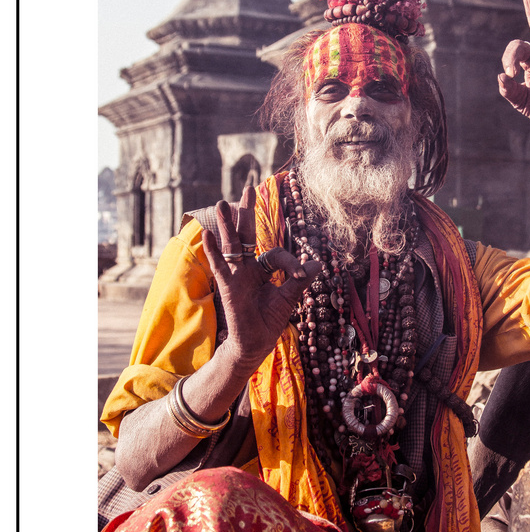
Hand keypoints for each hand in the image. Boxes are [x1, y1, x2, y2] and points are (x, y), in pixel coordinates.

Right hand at [202, 185, 321, 373]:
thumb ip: (299, 280)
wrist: (256, 343)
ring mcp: (235, 275)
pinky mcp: (227, 286)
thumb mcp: (288, 298)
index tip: (303, 272)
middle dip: (246, 213)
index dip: (290, 261)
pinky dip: (213, 251)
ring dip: (227, 225)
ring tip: (223, 203)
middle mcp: (247, 268)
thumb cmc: (269, 321)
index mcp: (262, 269)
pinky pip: (219, 266)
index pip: (275, 253)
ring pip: (231, 245)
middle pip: (246, 235)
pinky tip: (208, 234)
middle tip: (248, 188)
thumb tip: (318, 263)